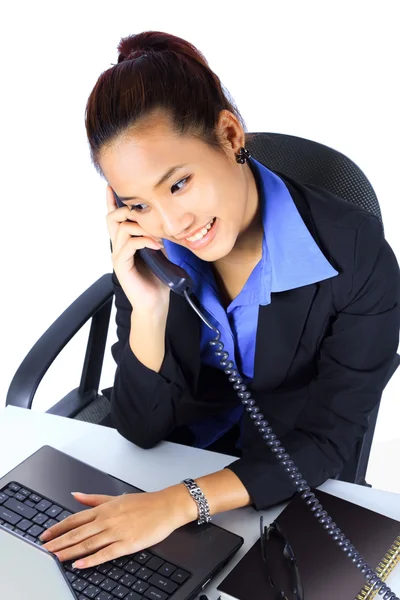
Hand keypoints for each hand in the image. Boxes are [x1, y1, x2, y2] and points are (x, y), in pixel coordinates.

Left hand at [40, 489, 185, 568]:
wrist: (166, 507)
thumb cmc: (144, 503)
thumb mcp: (116, 497)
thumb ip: (94, 499)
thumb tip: (75, 495)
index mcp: (104, 509)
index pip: (75, 519)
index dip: (58, 528)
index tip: (45, 535)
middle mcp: (107, 519)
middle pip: (77, 533)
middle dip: (59, 542)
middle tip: (44, 550)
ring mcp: (116, 532)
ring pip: (88, 543)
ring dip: (70, 551)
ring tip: (56, 558)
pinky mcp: (127, 543)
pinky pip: (105, 553)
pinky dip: (91, 559)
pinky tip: (80, 564)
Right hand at [106, 184, 170, 314]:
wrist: (154, 303)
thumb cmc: (157, 280)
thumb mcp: (158, 252)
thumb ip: (155, 236)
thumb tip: (160, 223)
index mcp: (125, 243)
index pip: (114, 218)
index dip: (111, 202)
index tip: (111, 186)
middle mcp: (118, 247)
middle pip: (112, 218)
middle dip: (127, 209)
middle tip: (144, 212)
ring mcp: (118, 256)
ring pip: (122, 229)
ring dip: (142, 228)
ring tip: (157, 237)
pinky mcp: (122, 266)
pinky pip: (129, 245)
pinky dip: (144, 241)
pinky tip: (156, 246)